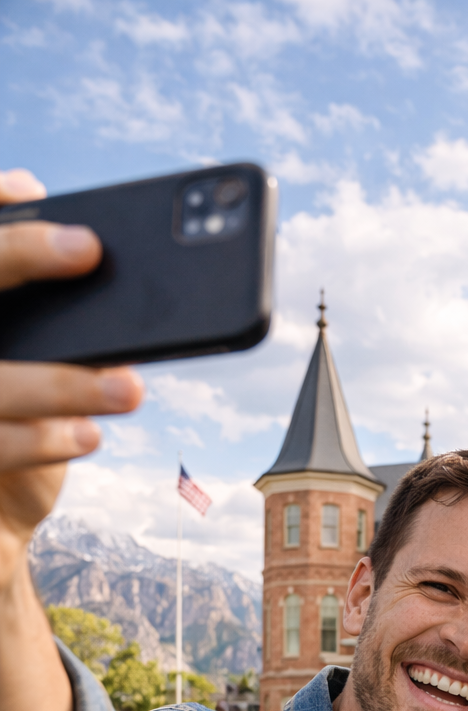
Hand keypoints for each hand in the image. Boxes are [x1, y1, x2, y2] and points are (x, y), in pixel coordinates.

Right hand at [0, 168, 143, 588]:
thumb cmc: (25, 416)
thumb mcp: (45, 357)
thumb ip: (56, 304)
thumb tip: (91, 233)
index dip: (0, 212)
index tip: (37, 189)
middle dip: (20, 255)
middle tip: (89, 249)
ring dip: (62, 379)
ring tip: (129, 388)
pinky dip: (45, 438)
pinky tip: (91, 434)